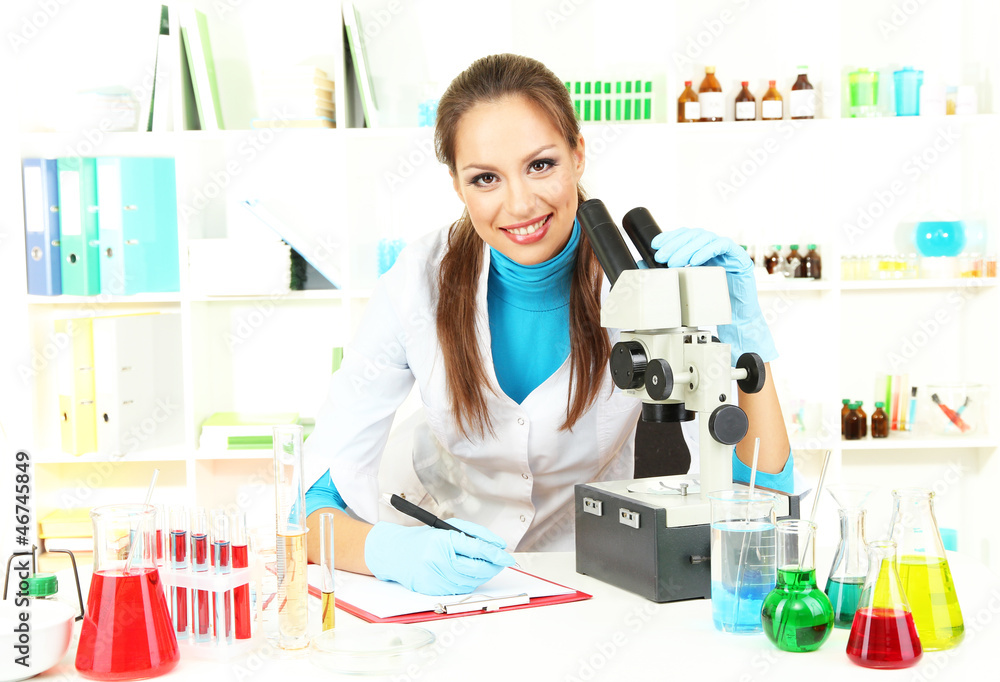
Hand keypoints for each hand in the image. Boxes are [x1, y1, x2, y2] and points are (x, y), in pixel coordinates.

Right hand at [364, 518, 515, 595]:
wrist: (395, 554)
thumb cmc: (423, 539)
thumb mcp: (448, 528)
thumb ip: (474, 534)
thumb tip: (497, 545)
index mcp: (442, 540)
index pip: (476, 548)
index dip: (495, 554)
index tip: (507, 556)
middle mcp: (438, 560)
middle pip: (476, 569)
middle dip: (493, 566)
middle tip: (502, 561)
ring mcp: (435, 578)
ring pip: (471, 581)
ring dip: (483, 574)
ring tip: (486, 565)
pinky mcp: (433, 591)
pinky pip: (460, 590)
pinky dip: (470, 582)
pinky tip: (470, 574)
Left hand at [650, 228, 776, 363]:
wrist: (737, 317)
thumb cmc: (713, 301)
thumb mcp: (686, 285)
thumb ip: (669, 273)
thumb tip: (642, 266)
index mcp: (703, 250)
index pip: (685, 236)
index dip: (670, 237)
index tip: (656, 244)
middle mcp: (715, 247)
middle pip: (694, 234)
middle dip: (675, 243)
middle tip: (661, 256)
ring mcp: (728, 251)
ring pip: (706, 238)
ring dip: (688, 248)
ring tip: (674, 261)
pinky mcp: (739, 257)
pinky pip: (723, 246)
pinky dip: (707, 251)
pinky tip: (694, 261)